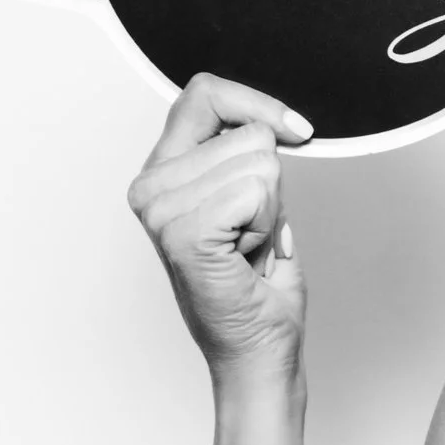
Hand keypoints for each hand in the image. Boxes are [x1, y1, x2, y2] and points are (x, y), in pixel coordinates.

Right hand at [127, 73, 314, 375]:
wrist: (255, 350)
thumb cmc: (255, 286)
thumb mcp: (251, 200)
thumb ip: (243, 155)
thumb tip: (269, 121)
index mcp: (160, 171)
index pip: (203, 94)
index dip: (257, 106)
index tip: (294, 131)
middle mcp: (150, 186)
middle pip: (247, 133)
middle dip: (269, 183)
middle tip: (250, 232)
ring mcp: (161, 210)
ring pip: (260, 164)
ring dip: (269, 210)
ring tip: (246, 247)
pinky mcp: (183, 233)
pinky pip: (256, 192)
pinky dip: (267, 226)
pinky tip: (246, 257)